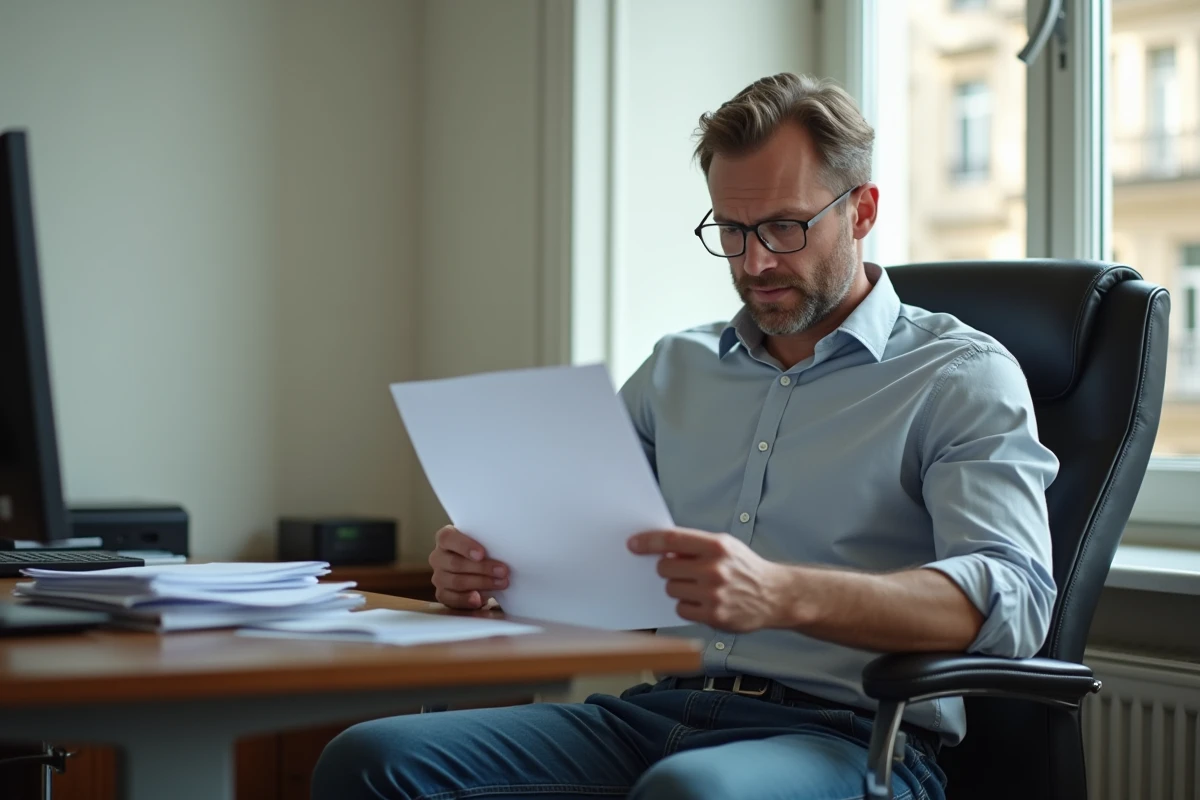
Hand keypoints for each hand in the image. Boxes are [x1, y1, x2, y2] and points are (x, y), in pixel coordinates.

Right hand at [428, 525, 509, 609]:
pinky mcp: (442, 594)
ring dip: (481, 583)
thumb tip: (504, 551)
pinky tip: (479, 599)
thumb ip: (486, 543)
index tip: (482, 554)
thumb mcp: (482, 543)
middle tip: (503, 571)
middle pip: (455, 563)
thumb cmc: (481, 552)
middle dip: (482, 568)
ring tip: (501, 583)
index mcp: (445, 539)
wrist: (477, 571)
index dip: (464, 546)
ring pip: (457, 582)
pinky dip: (466, 600)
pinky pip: (452, 599)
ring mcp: (438, 577)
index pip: (448, 538)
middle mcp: (438, 557)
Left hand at [628, 527, 789, 632]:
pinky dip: (687, 605)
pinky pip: (680, 609)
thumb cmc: (744, 568)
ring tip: (698, 587)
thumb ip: (695, 546)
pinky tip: (703, 601)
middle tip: (681, 571)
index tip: (633, 544)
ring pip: (671, 589)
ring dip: (678, 588)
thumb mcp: (725, 546)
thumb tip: (659, 549)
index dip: (648, 541)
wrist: (774, 595)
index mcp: (716, 546)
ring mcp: (713, 594)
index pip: (671, 540)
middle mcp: (714, 569)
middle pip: (665, 568)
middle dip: (667, 569)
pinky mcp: (713, 616)